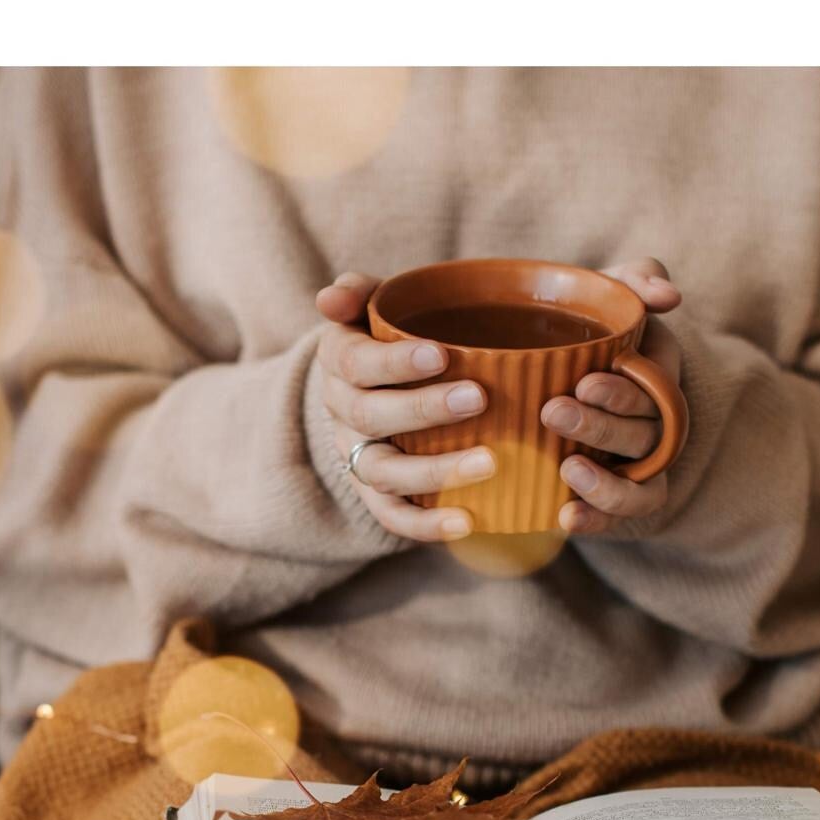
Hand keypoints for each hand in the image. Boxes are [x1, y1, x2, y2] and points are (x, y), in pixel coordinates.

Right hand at [312, 271, 493, 541]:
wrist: (375, 388)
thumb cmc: (390, 338)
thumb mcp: (374, 307)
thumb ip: (359, 293)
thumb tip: (329, 298)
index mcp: (340, 363)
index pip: (355, 364)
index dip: (395, 363)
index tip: (441, 355)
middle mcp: (342, 414)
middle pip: (371, 418)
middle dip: (423, 410)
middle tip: (479, 398)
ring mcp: (358, 457)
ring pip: (383, 472)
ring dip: (434, 472)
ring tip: (490, 462)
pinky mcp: (377, 495)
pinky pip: (394, 517)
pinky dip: (426, 526)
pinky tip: (469, 521)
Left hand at [544, 256, 681, 535]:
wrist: (553, 363)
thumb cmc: (588, 323)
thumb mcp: (613, 292)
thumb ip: (639, 279)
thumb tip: (670, 296)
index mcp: (657, 377)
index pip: (655, 391)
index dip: (624, 393)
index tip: (585, 382)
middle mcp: (655, 424)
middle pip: (643, 436)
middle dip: (601, 427)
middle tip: (553, 411)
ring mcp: (637, 464)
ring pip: (641, 484)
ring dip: (607, 484)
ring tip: (566, 470)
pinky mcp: (614, 496)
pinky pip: (621, 517)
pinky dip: (598, 521)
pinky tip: (564, 518)